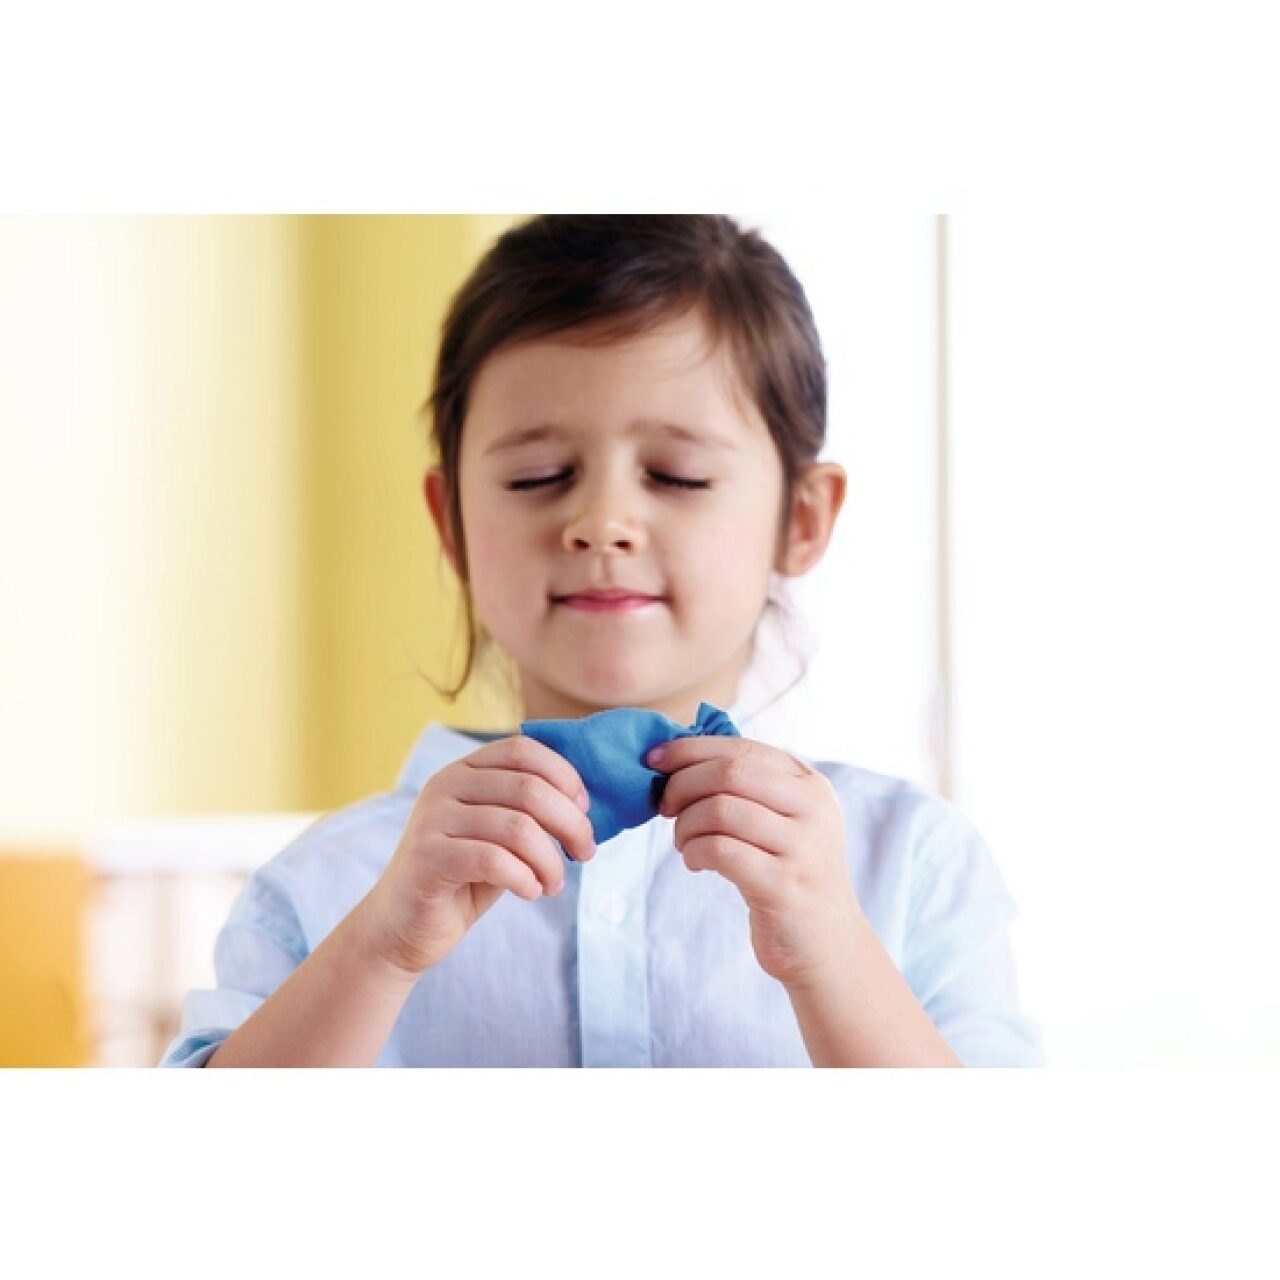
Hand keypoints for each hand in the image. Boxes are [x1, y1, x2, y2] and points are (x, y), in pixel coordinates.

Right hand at [361, 735, 596, 976]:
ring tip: (554, 884)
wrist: (403, 926)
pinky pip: (494, 860)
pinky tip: (531, 892)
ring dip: (550, 861)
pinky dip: (525, 878)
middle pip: (529, 788)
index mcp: (463, 771)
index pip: (522, 749)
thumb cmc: (463, 878)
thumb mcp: (500, 835)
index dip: (564, 775)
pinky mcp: (427, 858)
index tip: (584, 810)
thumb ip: (529, 812)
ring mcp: (432, 819)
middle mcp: (444, 785)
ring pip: (518, 828)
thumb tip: (584, 804)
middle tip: (585, 853)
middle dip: (570, 823)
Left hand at [648, 735, 863, 990]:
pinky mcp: (783, 886)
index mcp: (811, 785)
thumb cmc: (790, 874)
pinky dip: (694, 852)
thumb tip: (678, 758)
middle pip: (730, 772)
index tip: (656, 759)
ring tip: (683, 842)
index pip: (742, 748)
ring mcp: (802, 848)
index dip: (691, 749)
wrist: (827, 943)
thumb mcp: (785, 821)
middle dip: (683, 784)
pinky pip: (719, 850)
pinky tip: (695, 862)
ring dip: (685, 824)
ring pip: (720, 810)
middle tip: (664, 806)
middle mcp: (813, 810)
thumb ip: (749, 787)